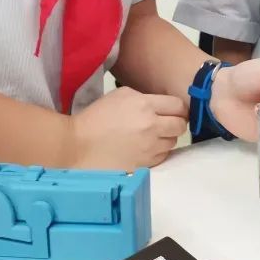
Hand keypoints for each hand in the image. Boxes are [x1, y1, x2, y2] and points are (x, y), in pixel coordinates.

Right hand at [68, 87, 186, 168]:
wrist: (78, 144)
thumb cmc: (97, 117)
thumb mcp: (121, 95)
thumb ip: (146, 98)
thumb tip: (161, 107)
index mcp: (146, 105)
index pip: (179, 106)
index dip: (179, 109)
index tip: (173, 111)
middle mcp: (152, 127)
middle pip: (181, 125)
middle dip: (176, 123)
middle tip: (166, 124)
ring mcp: (149, 148)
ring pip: (172, 142)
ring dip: (166, 139)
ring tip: (152, 137)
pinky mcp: (144, 164)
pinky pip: (162, 157)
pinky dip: (157, 152)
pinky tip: (145, 148)